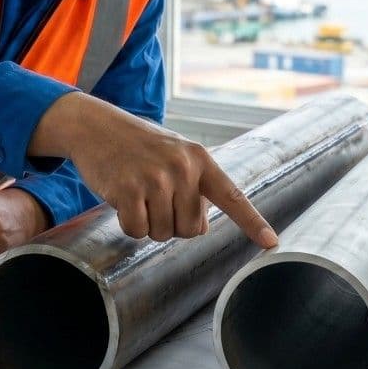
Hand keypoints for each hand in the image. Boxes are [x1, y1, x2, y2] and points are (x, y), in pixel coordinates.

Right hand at [28, 92, 276, 247]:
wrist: (96, 126)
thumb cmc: (138, 146)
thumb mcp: (175, 154)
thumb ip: (194, 185)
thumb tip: (201, 225)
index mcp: (200, 159)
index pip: (232, 196)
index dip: (252, 222)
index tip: (271, 243)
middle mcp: (182, 168)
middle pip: (191, 230)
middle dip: (172, 223)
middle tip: (155, 198)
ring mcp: (155, 178)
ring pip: (163, 233)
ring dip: (148, 224)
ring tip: (138, 195)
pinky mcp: (128, 190)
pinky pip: (137, 231)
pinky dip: (129, 225)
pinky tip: (122, 201)